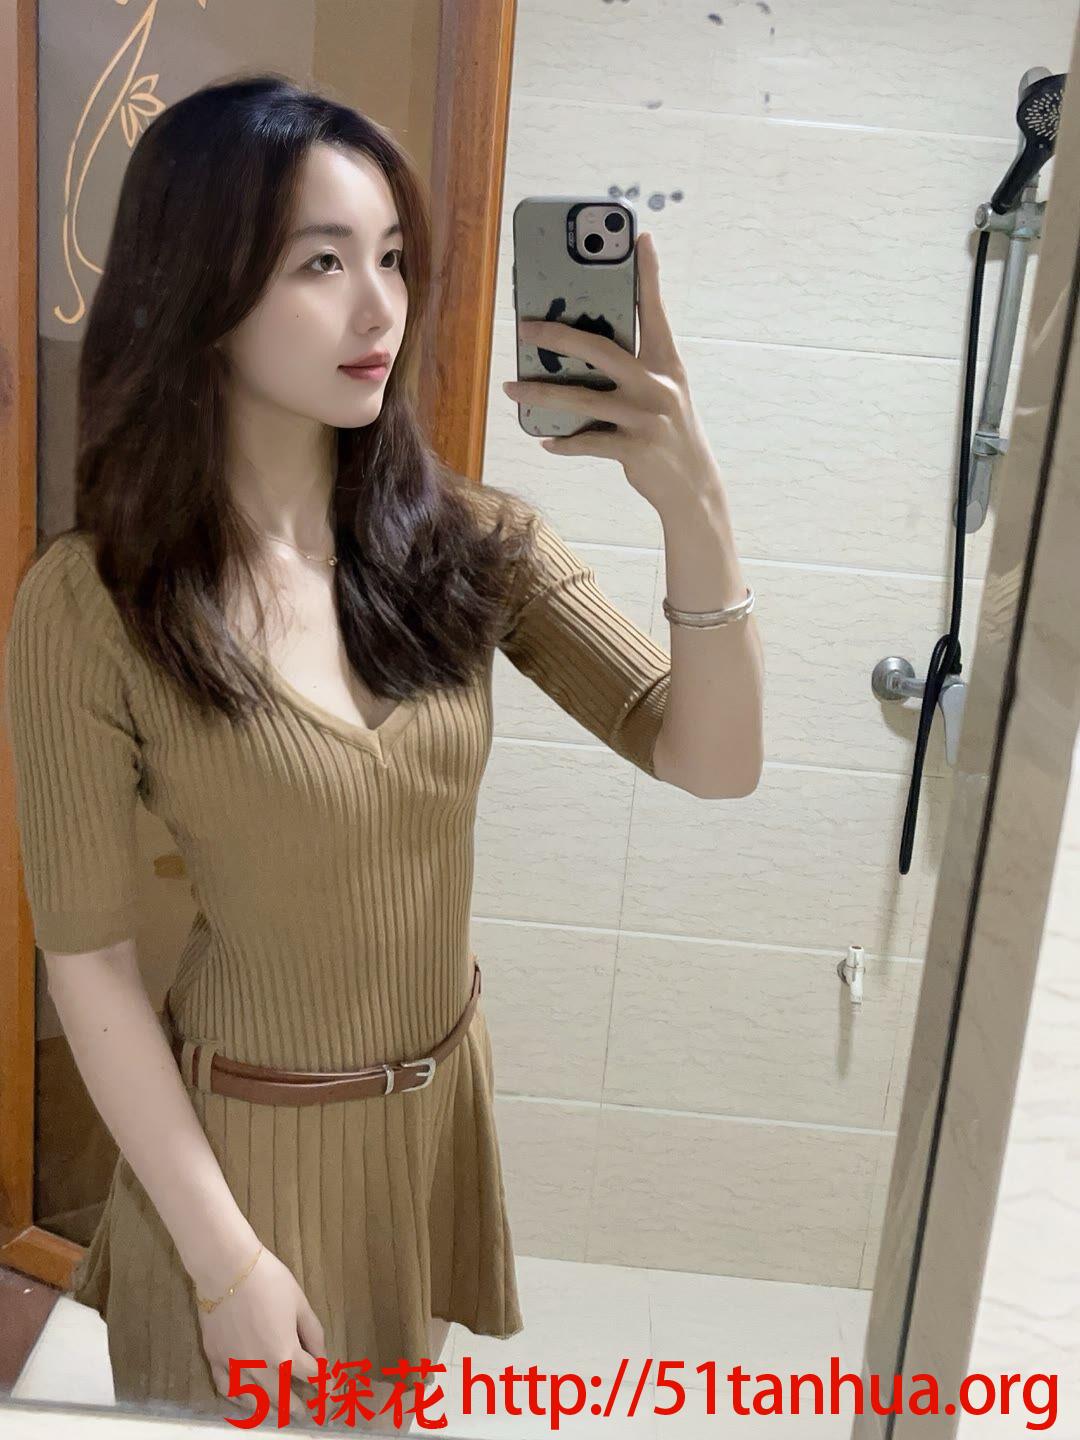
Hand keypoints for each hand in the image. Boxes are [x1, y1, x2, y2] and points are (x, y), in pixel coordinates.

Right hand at [195, 1243, 326, 1415]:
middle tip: (306, 1412)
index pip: (311, 1376)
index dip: (325, 1383)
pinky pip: (228, 1390)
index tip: (331, 1389)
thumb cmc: (269, 1281)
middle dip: (297, 1406)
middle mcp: (261, 1369)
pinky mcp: (216, 1360)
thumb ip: (312, 1334)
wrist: (227, 1269)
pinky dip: (239, 1399)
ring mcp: (236, 1368)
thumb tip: (322, 1357)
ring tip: (279, 1413)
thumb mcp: (300, 1304)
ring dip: (270, 1409)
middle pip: (283, 1396)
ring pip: (255, 1401)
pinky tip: (247, 1400)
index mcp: (286, 1354)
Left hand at [502, 229, 721, 516]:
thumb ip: (633, 371)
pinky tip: (547, 441)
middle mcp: (658, 385)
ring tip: (510, 389)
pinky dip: (563, 443)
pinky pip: (587, 441)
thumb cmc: (669, 433)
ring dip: (540, 394)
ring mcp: (646, 417)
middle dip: (558, 335)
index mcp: (667, 364)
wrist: (693, 488)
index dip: (648, 274)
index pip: (655, 311)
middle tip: (525, 327)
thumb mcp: (663, 394)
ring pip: (581, 398)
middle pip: (600, 349)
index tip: (639, 237)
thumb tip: (580, 353)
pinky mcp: (634, 449)